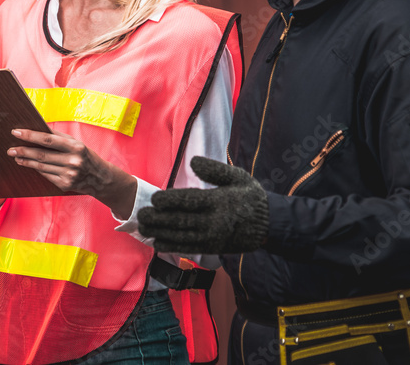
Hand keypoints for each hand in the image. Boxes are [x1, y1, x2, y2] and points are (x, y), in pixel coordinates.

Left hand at [8, 128, 135, 216]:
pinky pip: (46, 175)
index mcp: (76, 147)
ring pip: (41, 166)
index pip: (48, 140)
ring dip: (26, 160)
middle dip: (23, 150)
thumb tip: (37, 130)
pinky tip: (27, 163)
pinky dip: (35, 168)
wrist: (101, 178)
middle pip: (42, 155)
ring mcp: (69, 175)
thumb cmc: (86, 156)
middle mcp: (73, 161)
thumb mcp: (77, 143)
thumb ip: (59, 138)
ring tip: (16, 155)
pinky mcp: (65, 185)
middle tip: (10, 148)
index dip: (30, 135)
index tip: (16, 132)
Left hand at [137, 156, 268, 254]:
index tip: (154, 199)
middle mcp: (213, 221)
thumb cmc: (250, 197)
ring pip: (181, 236)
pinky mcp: (212, 247)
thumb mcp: (237, 177)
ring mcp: (212, 237)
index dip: (170, 200)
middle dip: (158, 218)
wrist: (269, 225)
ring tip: (143, 229)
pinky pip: (189, 248)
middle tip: (140, 215)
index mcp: (218, 201)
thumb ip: (215, 170)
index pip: (189, 200)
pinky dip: (172, 247)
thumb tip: (193, 161)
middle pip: (181, 220)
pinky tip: (158, 244)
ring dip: (160, 233)